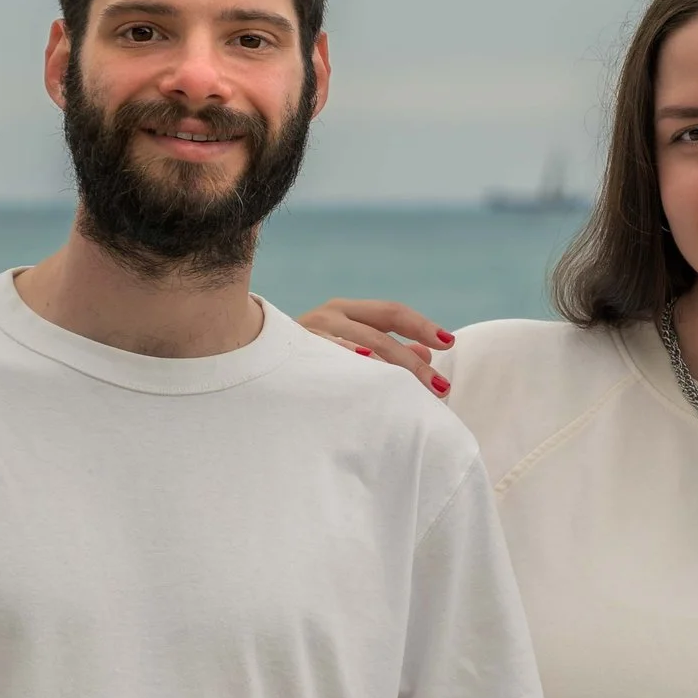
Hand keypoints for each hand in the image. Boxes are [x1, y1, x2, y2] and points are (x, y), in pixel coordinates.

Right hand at [298, 298, 455, 397]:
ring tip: (414, 387)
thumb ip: (388, 347)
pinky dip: (347, 364)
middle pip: (380, 336)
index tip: (449, 342)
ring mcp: (309, 335)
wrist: (249, 354)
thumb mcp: (351, 344)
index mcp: (346, 310)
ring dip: (388, 369)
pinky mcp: (294, 356)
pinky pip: (326, 360)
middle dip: (412, 363)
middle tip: (439, 388)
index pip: (392, 313)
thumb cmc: (311, 356)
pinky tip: (365, 372)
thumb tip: (427, 354)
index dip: (422, 326)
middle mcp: (328, 316)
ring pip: (357, 349)